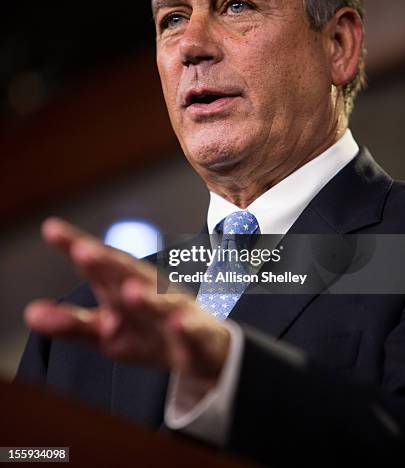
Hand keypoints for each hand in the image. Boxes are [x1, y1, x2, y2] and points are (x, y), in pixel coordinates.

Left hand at [24, 218, 230, 386]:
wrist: (201, 348)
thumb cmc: (148, 332)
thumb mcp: (105, 331)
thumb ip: (70, 323)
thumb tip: (29, 313)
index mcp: (121, 289)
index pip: (96, 266)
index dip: (75, 247)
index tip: (51, 229)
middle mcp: (147, 291)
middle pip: (127, 275)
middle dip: (107, 264)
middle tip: (83, 251)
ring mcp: (173, 312)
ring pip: (161, 303)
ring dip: (147, 298)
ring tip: (130, 291)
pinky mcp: (196, 336)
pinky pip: (192, 332)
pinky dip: (186, 328)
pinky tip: (178, 324)